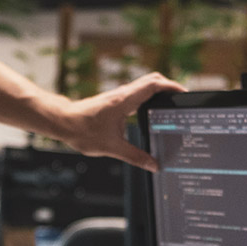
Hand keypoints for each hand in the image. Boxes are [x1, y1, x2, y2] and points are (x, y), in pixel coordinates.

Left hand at [60, 72, 185, 170]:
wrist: (62, 122)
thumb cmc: (83, 130)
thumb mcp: (112, 148)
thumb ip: (135, 157)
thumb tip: (153, 165)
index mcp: (125, 101)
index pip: (154, 84)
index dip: (172, 86)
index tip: (184, 94)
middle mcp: (123, 94)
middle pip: (152, 80)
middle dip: (169, 87)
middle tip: (181, 99)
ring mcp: (118, 96)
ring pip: (144, 85)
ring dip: (159, 91)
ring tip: (171, 104)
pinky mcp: (114, 101)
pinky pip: (137, 93)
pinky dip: (148, 97)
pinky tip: (151, 111)